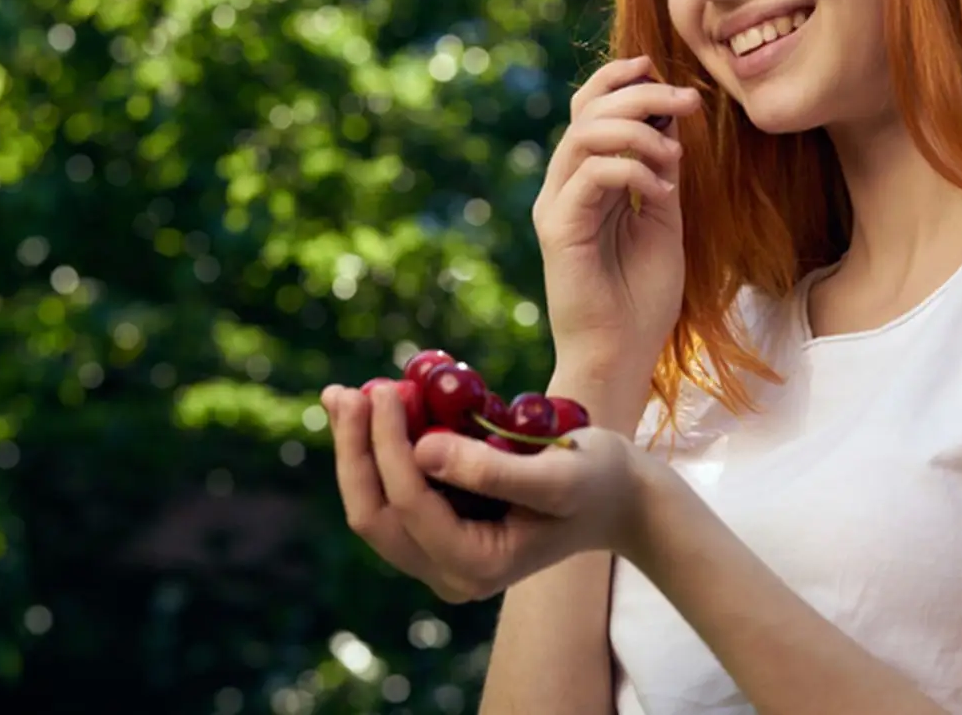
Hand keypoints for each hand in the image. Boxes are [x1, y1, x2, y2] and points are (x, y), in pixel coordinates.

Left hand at [324, 382, 650, 602]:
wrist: (619, 498)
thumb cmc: (598, 480)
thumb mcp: (558, 474)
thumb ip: (492, 471)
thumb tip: (420, 450)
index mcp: (477, 567)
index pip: (412, 504)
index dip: (389, 445)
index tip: (388, 387)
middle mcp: (449, 574)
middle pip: (376, 515)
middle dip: (356, 450)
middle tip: (344, 392)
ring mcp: (441, 560)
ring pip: (376, 508)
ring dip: (357, 451)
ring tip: (342, 396)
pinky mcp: (440, 535)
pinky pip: (393, 498)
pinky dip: (376, 454)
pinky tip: (367, 411)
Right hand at [532, 56, 701, 380]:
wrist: (622, 355)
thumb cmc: (643, 296)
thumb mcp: (663, 219)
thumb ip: (661, 171)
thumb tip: (670, 120)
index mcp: (586, 180)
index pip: (591, 108)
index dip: (621, 79)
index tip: (667, 75)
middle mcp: (564, 186)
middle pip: (587, 109)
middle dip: (641, 94)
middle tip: (688, 101)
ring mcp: (557, 205)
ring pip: (585, 134)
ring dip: (639, 130)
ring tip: (675, 154)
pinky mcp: (558, 228)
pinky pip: (591, 174)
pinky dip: (634, 170)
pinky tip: (662, 192)